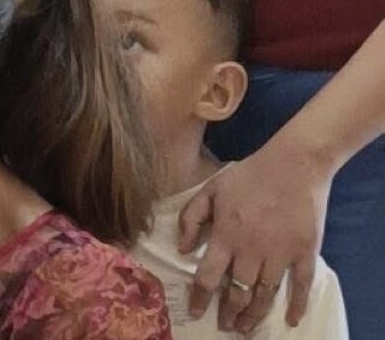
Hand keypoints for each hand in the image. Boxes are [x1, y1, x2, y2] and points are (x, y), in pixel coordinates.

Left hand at [179, 136, 331, 331]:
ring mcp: (280, 255)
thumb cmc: (249, 175)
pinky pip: (300, 287)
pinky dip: (296, 306)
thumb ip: (192, 218)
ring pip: (265, 295)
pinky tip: (290, 320)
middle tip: (224, 326)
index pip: (208, 276)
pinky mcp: (305, 254)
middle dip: (228, 313)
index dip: (199, 297)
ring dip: (254, 315)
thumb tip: (182, 249)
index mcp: (226, 235)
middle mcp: (251, 251)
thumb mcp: (210, 189)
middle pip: (237, 292)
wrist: (294, 165)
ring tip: (246, 328)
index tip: (194, 312)